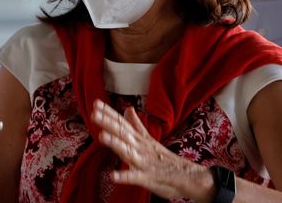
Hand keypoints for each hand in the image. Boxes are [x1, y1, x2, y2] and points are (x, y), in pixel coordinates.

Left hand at [92, 99, 215, 201]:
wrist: (187, 177)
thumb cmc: (163, 159)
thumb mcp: (148, 139)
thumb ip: (136, 125)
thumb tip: (128, 108)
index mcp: (139, 139)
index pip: (123, 123)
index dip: (109, 114)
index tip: (95, 103)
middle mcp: (140, 147)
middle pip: (123, 133)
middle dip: (109, 123)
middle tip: (94, 114)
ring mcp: (144, 162)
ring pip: (128, 151)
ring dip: (116, 143)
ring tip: (102, 136)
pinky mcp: (148, 178)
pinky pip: (135, 177)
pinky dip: (125, 176)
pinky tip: (113, 176)